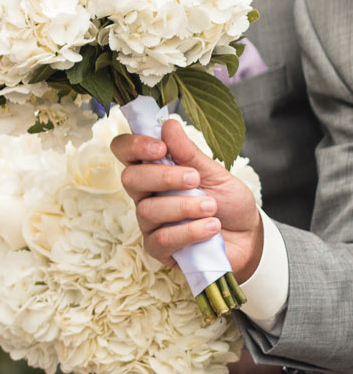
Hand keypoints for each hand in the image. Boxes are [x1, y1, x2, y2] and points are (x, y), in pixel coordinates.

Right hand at [112, 118, 263, 280]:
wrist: (249, 238)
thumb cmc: (228, 202)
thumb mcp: (215, 174)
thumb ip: (190, 153)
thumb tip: (168, 124)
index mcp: (154, 169)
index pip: (124, 151)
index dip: (133, 145)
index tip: (159, 147)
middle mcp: (146, 194)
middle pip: (130, 179)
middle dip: (163, 176)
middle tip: (194, 178)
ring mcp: (150, 223)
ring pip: (148, 210)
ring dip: (183, 206)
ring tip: (211, 207)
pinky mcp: (159, 249)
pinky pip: (162, 239)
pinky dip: (189, 231)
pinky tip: (211, 227)